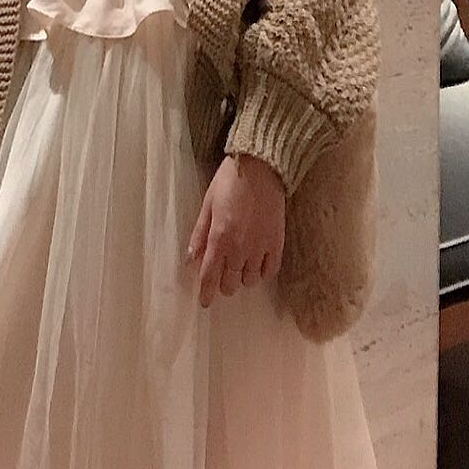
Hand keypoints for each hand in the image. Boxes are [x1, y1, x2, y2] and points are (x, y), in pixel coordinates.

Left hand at [185, 154, 285, 307]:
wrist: (262, 166)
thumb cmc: (230, 181)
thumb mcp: (208, 204)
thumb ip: (200, 234)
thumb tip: (191, 259)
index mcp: (220, 238)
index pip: (210, 276)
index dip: (206, 293)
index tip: (204, 302)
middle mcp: (240, 248)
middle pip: (230, 283)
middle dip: (223, 284)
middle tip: (222, 275)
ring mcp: (261, 247)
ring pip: (250, 280)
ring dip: (242, 278)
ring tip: (240, 267)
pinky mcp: (277, 242)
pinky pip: (270, 271)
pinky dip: (262, 273)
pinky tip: (257, 265)